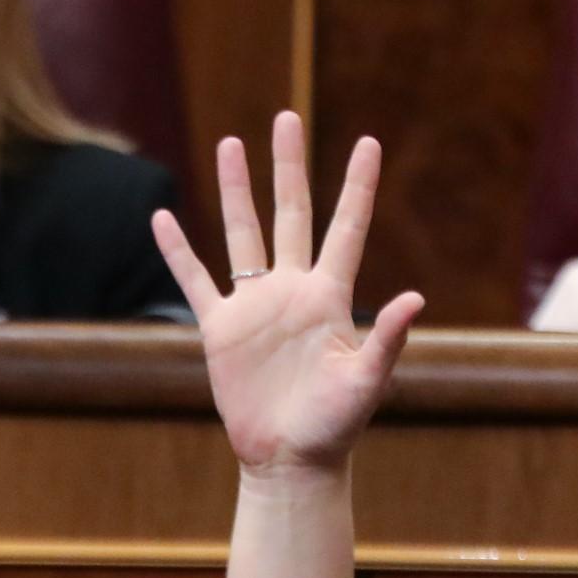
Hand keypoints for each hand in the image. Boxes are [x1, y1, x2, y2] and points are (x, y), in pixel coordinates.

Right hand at [152, 110, 423, 477]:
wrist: (290, 461)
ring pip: (242, 235)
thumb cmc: (335, 427)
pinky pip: (195, 281)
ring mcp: (255, 307)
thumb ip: (388, 339)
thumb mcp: (366, 382)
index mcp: (331, 297)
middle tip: (288, 116)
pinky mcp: (221, 330)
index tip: (368, 141)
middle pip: (290, 214)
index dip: (358, 186)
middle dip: (288, 166)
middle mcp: (292, 291)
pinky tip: (162, 218)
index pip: (346, 228)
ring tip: (231, 143)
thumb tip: (414, 297)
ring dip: (236, 190)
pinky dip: (177, 252)